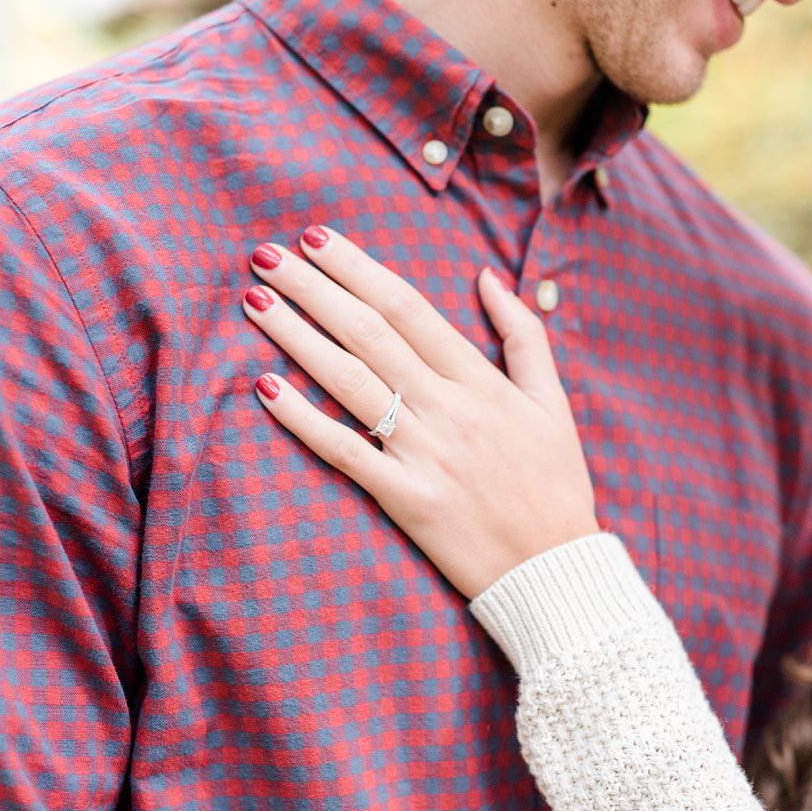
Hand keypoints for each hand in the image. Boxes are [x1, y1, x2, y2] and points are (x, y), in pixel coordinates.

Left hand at [243, 224, 598, 597]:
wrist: (555, 572)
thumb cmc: (554, 485)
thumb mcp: (552, 403)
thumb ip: (524, 335)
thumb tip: (487, 276)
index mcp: (481, 380)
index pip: (407, 307)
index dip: (358, 268)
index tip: (316, 238)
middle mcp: (448, 408)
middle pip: (368, 332)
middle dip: (313, 288)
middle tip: (265, 255)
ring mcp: (424, 452)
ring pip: (349, 380)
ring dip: (296, 336)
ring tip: (255, 301)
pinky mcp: (404, 497)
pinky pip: (343, 451)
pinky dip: (302, 419)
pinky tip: (265, 388)